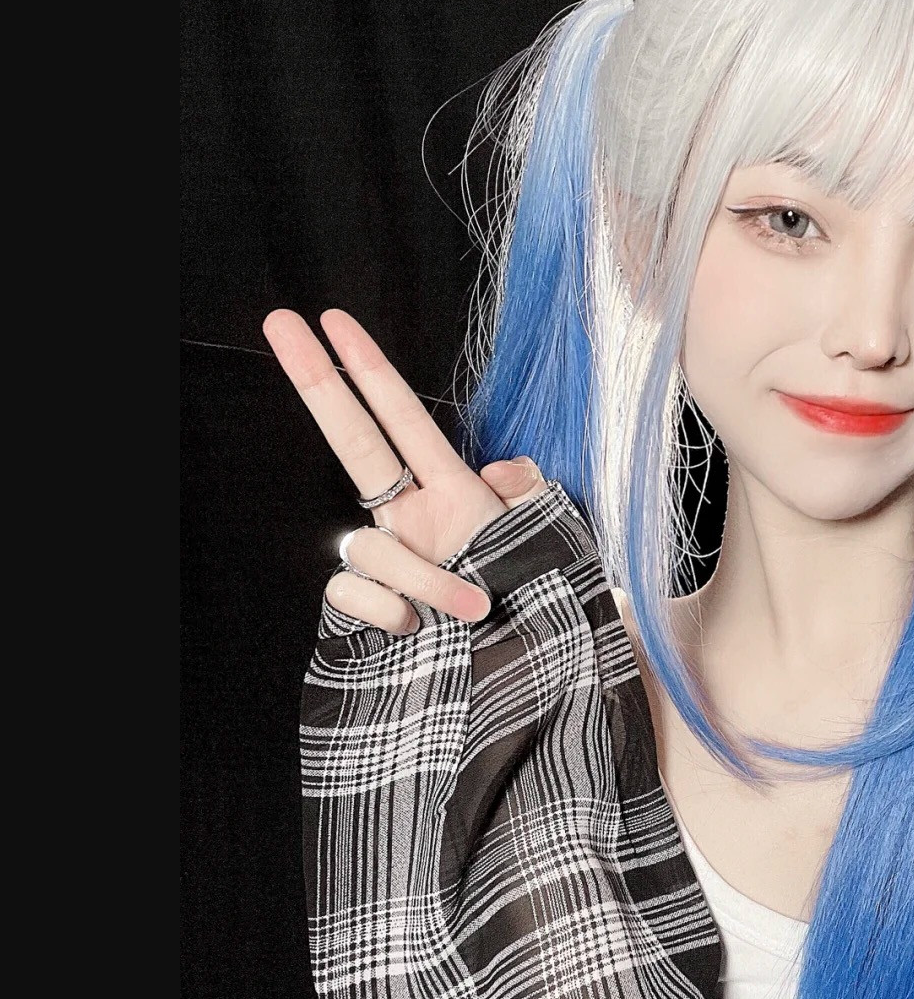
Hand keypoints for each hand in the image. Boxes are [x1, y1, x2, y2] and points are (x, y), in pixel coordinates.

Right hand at [262, 307, 548, 633]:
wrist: (520, 678)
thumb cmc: (534, 608)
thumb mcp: (549, 544)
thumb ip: (530, 496)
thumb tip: (501, 469)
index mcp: (450, 495)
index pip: (403, 419)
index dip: (370, 370)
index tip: (334, 320)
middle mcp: (406, 520)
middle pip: (352, 440)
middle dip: (316, 382)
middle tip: (279, 319)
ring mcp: (381, 564)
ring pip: (367, 546)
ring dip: (426, 578)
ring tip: (474, 609)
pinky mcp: (361, 610)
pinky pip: (353, 593)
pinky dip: (393, 612)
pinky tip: (421, 630)